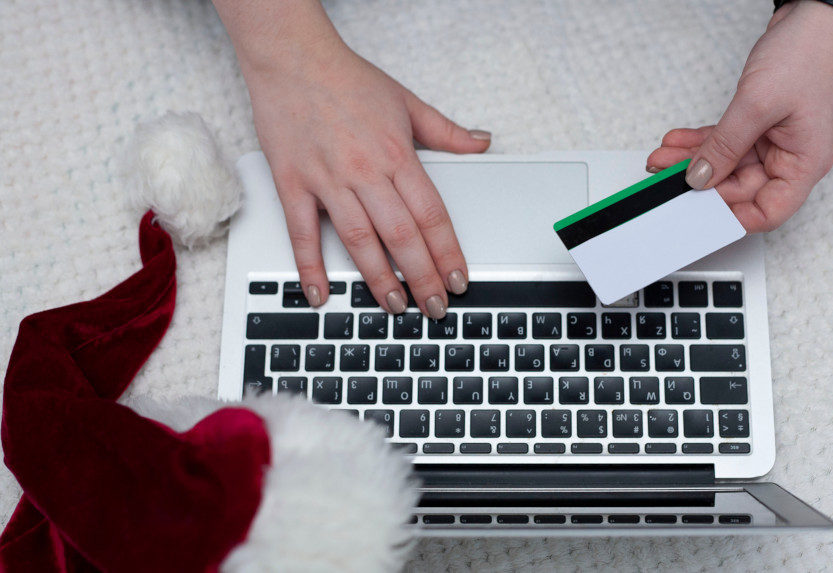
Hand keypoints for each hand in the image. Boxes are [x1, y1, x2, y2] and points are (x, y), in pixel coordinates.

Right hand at [214, 0, 490, 317]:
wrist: (292, 58)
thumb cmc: (347, 79)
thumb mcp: (407, 101)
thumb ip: (446, 131)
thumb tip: (482, 142)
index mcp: (397, 154)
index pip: (432, 215)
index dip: (448, 253)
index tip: (458, 280)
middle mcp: (365, 171)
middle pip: (402, 236)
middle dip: (422, 277)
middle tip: (434, 308)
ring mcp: (327, 179)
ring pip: (359, 240)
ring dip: (378, 278)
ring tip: (394, 306)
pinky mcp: (293, 183)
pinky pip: (302, 233)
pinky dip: (310, 266)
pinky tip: (320, 294)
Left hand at [647, 0, 832, 231]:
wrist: (815, 15)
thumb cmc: (808, 52)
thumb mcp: (757, 104)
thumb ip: (725, 146)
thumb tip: (699, 178)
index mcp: (804, 163)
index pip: (767, 211)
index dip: (731, 218)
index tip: (696, 214)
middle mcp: (790, 157)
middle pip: (738, 188)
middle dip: (698, 185)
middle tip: (663, 180)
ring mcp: (773, 141)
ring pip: (724, 165)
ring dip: (690, 162)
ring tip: (660, 160)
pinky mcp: (758, 125)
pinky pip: (723, 144)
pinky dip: (699, 144)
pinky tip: (675, 143)